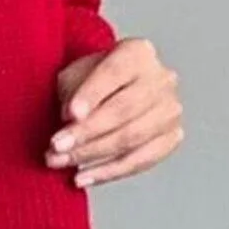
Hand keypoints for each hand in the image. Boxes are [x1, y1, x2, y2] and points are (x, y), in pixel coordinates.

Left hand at [46, 37, 182, 188]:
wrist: (113, 91)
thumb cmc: (91, 81)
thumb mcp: (75, 74)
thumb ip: (73, 91)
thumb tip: (72, 121)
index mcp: (137, 52)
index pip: (113, 73)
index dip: (91, 95)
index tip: (69, 115)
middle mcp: (162, 78)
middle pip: (124, 109)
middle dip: (87, 132)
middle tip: (56, 146)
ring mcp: (171, 109)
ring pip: (132, 138)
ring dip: (92, 155)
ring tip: (60, 162)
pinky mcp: (172, 137)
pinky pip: (141, 160)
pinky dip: (109, 172)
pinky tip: (83, 176)